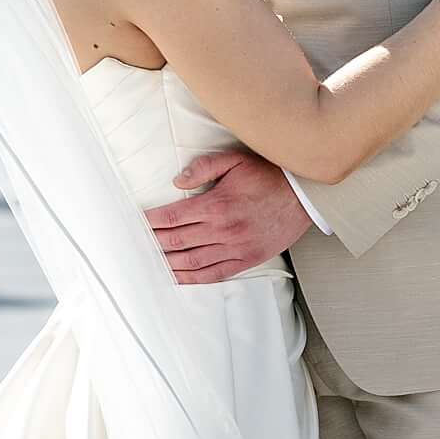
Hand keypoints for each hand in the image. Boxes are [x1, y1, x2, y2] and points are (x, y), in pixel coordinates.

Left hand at [149, 138, 306, 282]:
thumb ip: (204, 167)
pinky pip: (214, 274)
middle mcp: (224, 230)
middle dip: (155, 242)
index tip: (138, 222)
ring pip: (193, 261)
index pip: (175, 216)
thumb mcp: (235, 160)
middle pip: (179, 240)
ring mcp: (235, 249)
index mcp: (218, 204)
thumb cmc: (268, 174)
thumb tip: (177, 181)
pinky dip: (192, 278)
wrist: (302, 196)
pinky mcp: (246, 260)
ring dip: (169, 263)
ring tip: (150, 262)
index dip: (153, 221)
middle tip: (136, 244)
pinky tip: (178, 276)